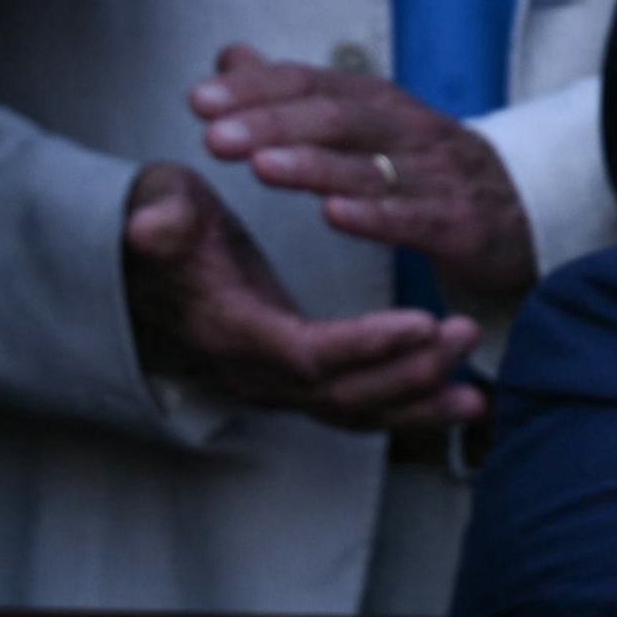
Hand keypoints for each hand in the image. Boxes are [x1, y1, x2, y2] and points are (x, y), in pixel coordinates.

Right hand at [115, 162, 479, 436]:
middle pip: (340, 395)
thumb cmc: (162, 219)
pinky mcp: (295, 378)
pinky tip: (458, 401)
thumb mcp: (158, 204)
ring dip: (416, 403)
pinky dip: (408, 410)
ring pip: (353, 412)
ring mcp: (274, 382)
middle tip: (462, 334)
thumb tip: (149, 226)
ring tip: (475, 393)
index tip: (422, 323)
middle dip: (408, 373)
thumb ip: (160, 219)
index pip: (306, 354)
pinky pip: (356, 408)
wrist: (142, 255)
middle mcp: (252, 371)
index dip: (365, 346)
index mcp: (230, 329)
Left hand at [191, 45, 535, 318]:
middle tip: (215, 135)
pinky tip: (335, 217)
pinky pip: (414, 218)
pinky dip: (375, 217)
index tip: (199, 102)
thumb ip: (297, 93)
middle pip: (334, 117)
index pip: (309, 85)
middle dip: (271, 123)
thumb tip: (232, 56)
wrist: (524, 211)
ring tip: (260, 166)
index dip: (254, 91)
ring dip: (312, 165)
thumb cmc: (427, 167)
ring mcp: (434, 175)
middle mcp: (404, 129)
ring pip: (368, 164)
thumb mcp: (365, 121)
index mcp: (377, 102)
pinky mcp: (458, 223)